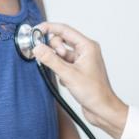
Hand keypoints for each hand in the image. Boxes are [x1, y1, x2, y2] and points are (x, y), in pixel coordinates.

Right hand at [33, 22, 128, 138]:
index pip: (64, 30)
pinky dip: (59, 70)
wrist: (102, 110)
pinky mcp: (77, 69)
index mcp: (87, 46)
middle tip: (54, 62)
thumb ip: (50, 59)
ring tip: (62, 75)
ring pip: (60, 53)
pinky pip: (62, 63)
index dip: (48, 28)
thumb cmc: (94, 93)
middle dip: (53, 49)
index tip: (35, 31)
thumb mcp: (68, 75)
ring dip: (56, 62)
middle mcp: (85, 50)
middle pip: (60, 40)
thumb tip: (37, 47)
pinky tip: (66, 81)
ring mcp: (81, 60)